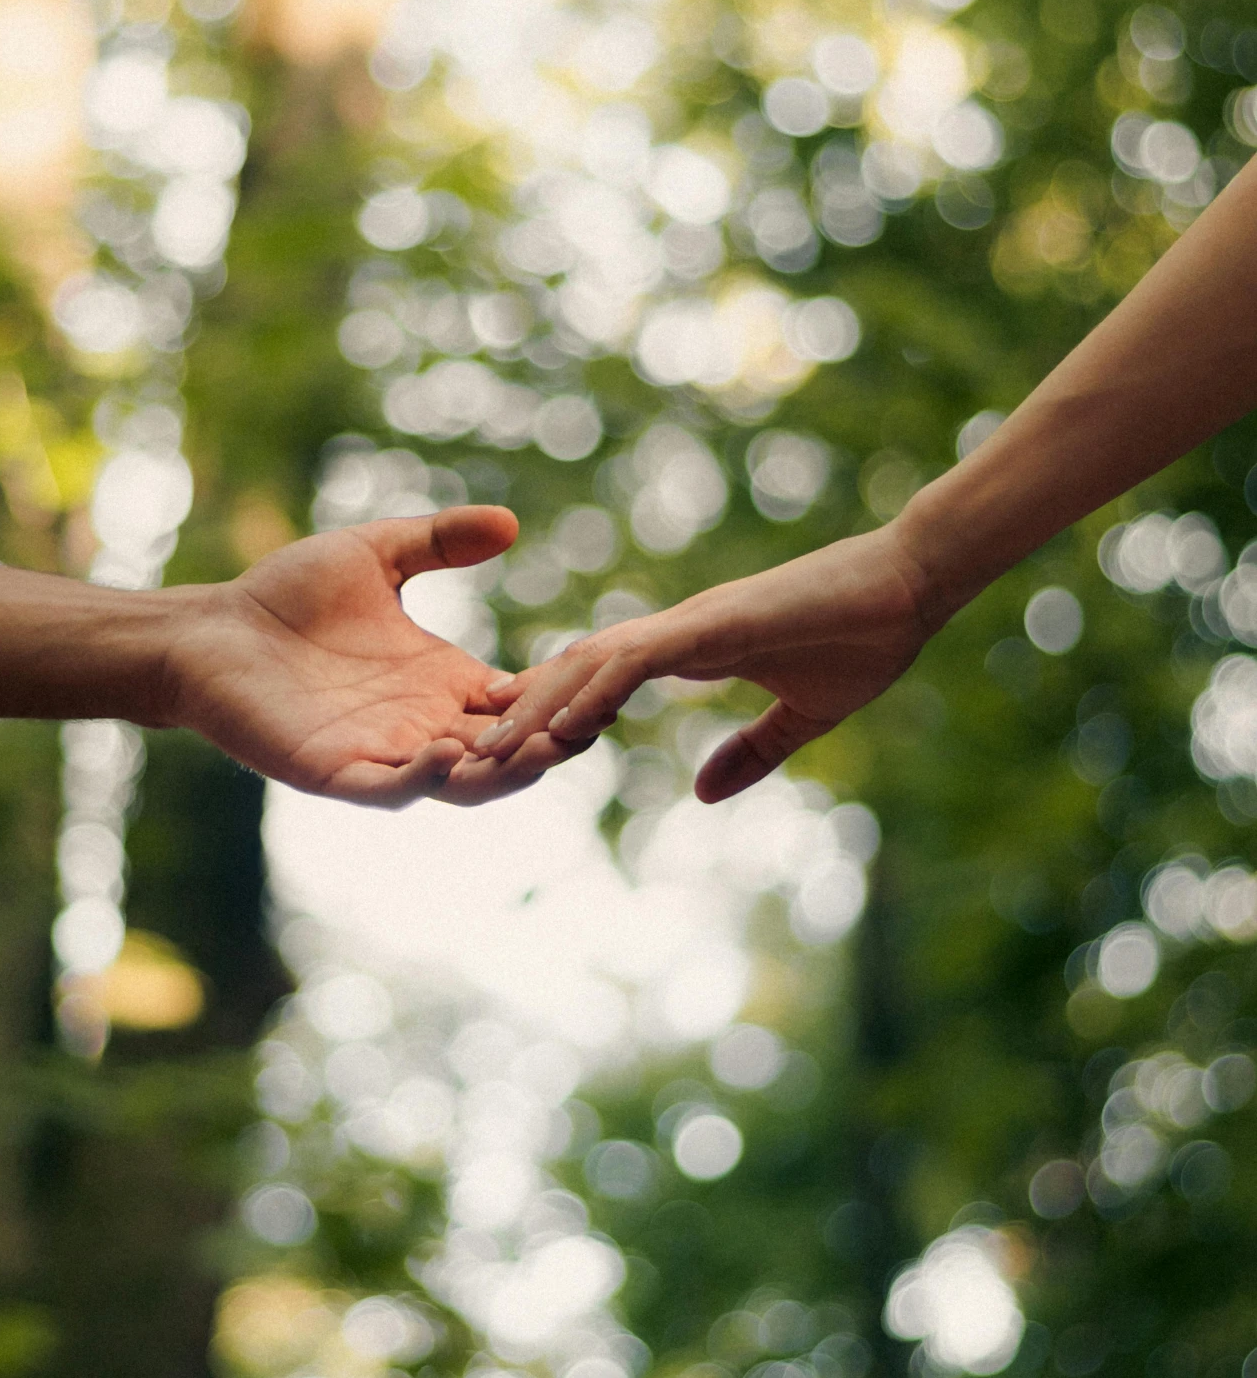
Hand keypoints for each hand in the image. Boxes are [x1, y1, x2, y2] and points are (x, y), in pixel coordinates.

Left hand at [160, 507, 570, 807]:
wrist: (209, 631)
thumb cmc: (284, 596)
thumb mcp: (376, 555)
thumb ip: (440, 541)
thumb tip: (510, 522)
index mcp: (441, 682)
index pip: (519, 704)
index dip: (561, 698)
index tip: (606, 680)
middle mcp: (423, 725)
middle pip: (507, 752)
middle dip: (550, 745)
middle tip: (592, 725)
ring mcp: (383, 754)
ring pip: (463, 783)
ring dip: (504, 774)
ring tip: (540, 749)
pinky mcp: (337, 772)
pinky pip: (392, 789)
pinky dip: (423, 780)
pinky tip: (444, 751)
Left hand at [471, 525, 934, 801]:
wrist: (912, 584)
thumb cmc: (865, 638)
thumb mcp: (804, 715)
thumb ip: (753, 751)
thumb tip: (704, 793)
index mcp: (689, 649)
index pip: (601, 679)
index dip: (553, 711)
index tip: (511, 748)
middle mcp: (674, 632)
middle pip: (576, 671)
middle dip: (521, 713)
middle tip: (465, 753)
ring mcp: (690, 625)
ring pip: (591, 664)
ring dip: (538, 707)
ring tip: (487, 747)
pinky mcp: (714, 627)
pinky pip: (638, 661)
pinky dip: (597, 691)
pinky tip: (562, 727)